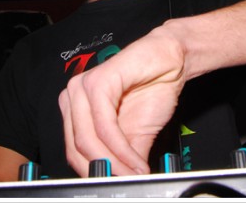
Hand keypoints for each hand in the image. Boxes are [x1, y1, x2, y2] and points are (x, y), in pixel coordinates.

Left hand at [58, 27, 186, 176]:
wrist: (172, 61)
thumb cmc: (152, 89)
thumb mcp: (136, 135)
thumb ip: (122, 158)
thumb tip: (117, 183)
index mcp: (76, 108)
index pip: (73, 150)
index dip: (93, 173)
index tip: (114, 185)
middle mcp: (73, 96)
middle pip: (77, 147)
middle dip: (104, 170)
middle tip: (127, 181)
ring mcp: (83, 87)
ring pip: (88, 139)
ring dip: (114, 162)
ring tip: (134, 172)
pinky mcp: (99, 81)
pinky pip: (105, 125)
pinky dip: (121, 148)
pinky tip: (135, 158)